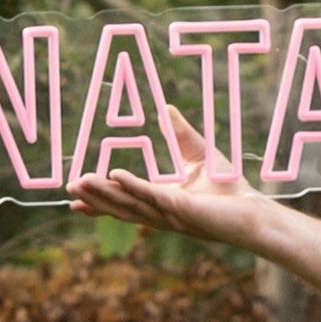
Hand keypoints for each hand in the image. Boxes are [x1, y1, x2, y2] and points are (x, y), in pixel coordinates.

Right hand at [65, 106, 271, 248]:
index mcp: (161, 202)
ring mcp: (169, 213)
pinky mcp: (182, 209)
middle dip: (94, 199)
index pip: (125, 201)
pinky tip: (115, 176)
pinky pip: (153, 195)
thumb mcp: (199, 154)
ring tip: (79, 185)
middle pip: (120, 205)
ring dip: (104, 195)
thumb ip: (181, 134)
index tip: (74, 199)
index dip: (100, 200)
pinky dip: (133, 186)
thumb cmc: (230, 189)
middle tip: (68, 192)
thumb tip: (166, 108)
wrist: (252, 210)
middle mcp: (160, 211)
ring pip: (129, 203)